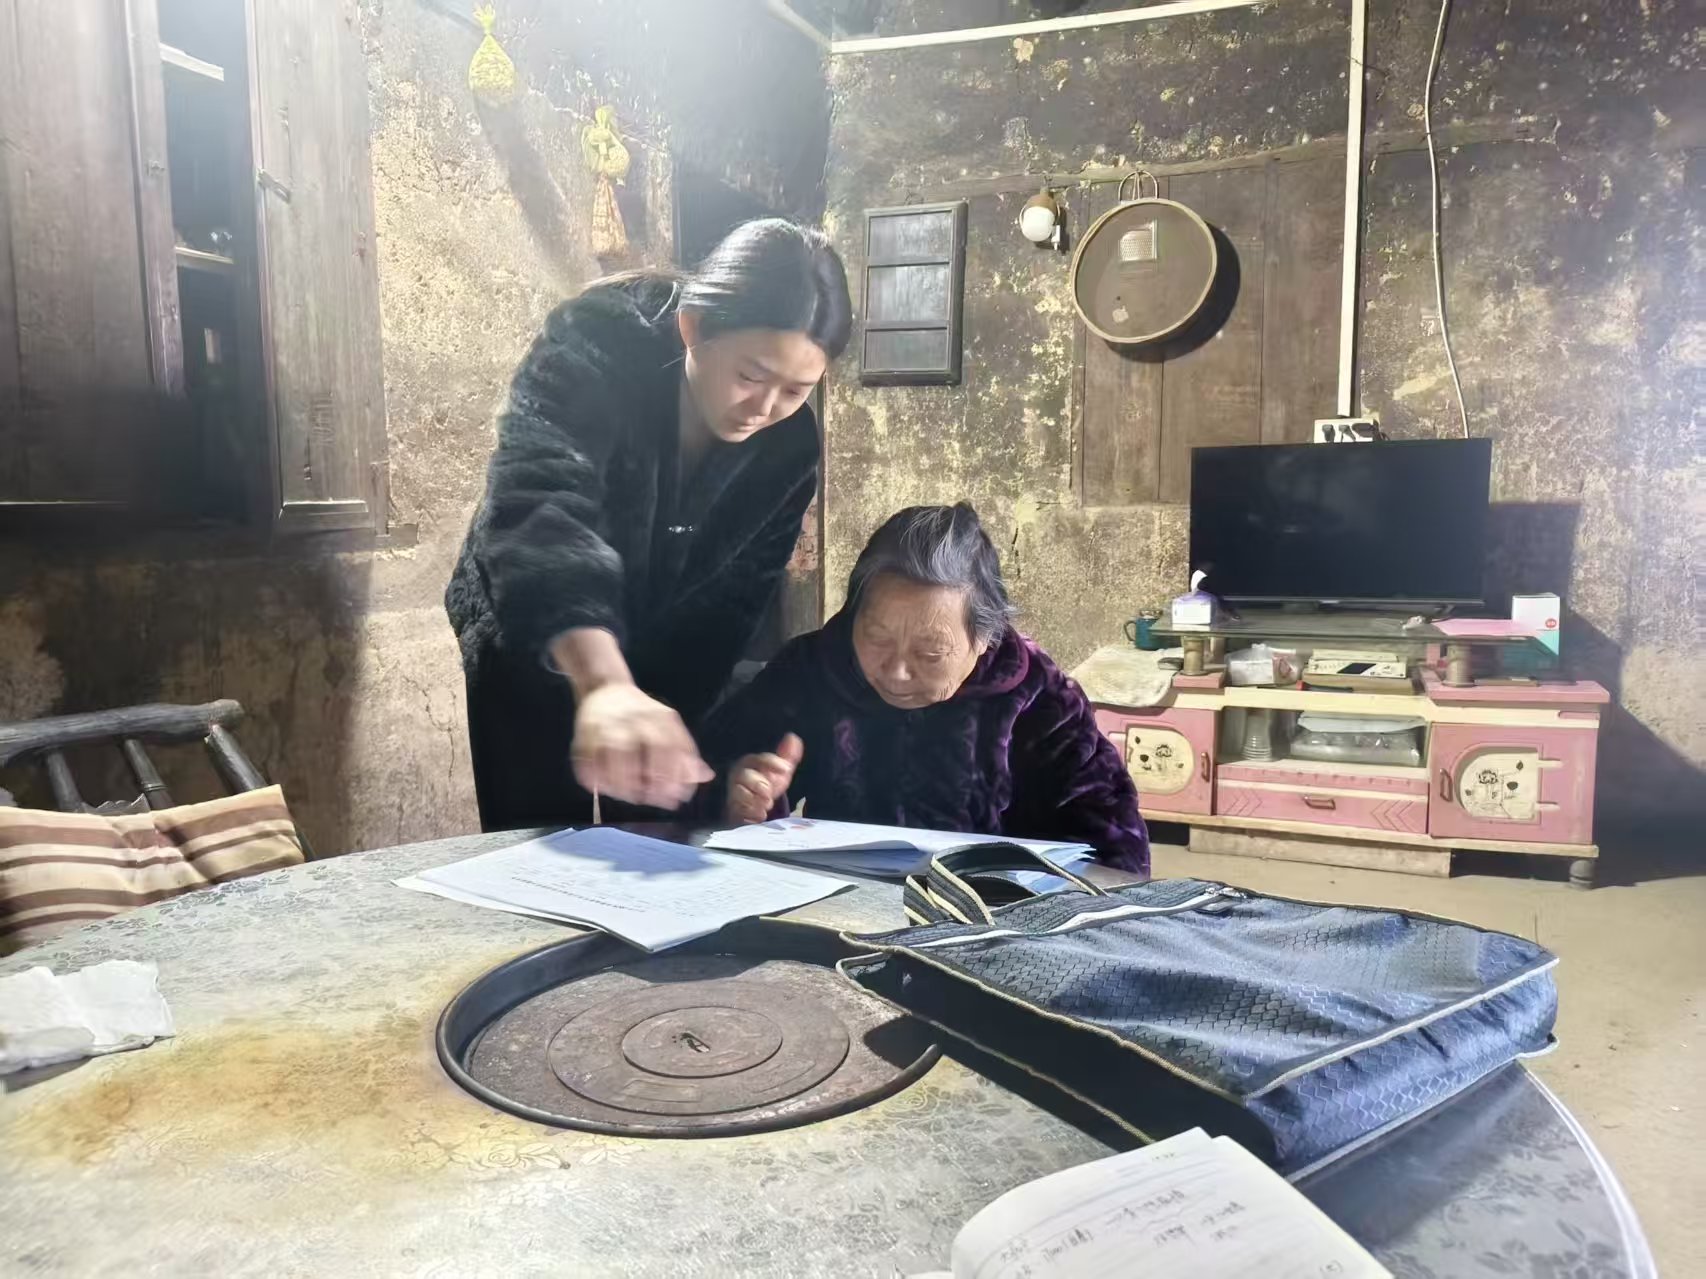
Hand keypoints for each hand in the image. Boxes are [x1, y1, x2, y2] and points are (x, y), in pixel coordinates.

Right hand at [571, 683, 712, 808]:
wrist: (605, 689)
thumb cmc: (642, 715)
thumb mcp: (669, 727)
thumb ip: (686, 752)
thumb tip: (706, 776)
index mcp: (657, 717)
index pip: (668, 747)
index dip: (673, 775)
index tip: (678, 797)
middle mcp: (630, 720)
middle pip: (638, 752)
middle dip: (647, 782)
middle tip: (655, 800)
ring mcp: (604, 727)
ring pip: (611, 759)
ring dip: (623, 785)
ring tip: (634, 797)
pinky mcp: (582, 737)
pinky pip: (588, 764)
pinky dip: (599, 781)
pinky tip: (610, 789)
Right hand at [726, 733, 803, 824]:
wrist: (756, 806)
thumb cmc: (767, 783)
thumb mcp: (779, 770)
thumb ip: (786, 756)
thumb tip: (792, 737)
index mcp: (750, 763)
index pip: (758, 759)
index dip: (772, 762)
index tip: (786, 769)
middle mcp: (738, 776)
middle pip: (744, 775)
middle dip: (758, 783)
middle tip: (770, 792)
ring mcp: (733, 793)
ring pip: (738, 794)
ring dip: (754, 800)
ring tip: (766, 805)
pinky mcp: (733, 810)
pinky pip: (738, 811)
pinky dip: (749, 814)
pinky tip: (759, 816)